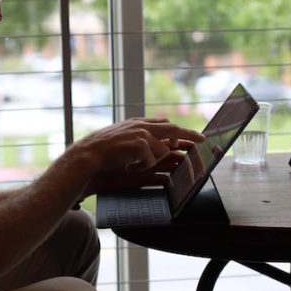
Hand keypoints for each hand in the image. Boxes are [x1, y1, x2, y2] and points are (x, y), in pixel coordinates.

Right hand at [72, 117, 203, 194]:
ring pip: (163, 149)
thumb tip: (151, 146)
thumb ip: (136, 139)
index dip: (176, 130)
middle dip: (189, 133)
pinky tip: (130, 168)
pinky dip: (143, 166)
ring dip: (154, 161)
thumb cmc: (101, 152)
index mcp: (137, 123)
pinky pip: (152, 158)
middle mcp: (141, 126)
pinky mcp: (139, 144)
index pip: (163, 123)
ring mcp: (141, 134)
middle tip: (202, 139)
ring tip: (135, 167)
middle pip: (172, 128)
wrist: (88, 154)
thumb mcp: (121, 140)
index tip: (188, 135)